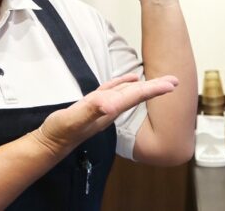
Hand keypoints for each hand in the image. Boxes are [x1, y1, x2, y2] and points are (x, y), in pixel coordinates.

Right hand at [33, 73, 177, 153]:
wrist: (49, 144)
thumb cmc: (60, 132)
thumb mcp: (74, 119)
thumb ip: (91, 110)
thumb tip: (110, 103)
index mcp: (109, 110)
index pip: (136, 96)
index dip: (154, 89)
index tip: (172, 84)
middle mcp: (109, 110)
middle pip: (137, 95)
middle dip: (156, 88)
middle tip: (175, 81)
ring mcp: (101, 108)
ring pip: (128, 93)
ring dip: (144, 87)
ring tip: (160, 81)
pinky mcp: (92, 105)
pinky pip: (113, 91)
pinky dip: (123, 84)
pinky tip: (130, 80)